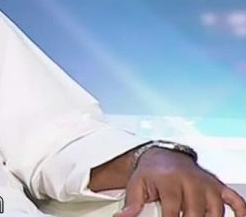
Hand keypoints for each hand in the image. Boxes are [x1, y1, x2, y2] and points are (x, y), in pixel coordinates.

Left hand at [114, 148, 245, 216]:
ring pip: (215, 210)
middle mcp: (191, 181)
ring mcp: (207, 184)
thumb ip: (132, 204)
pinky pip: (235, 199)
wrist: (163, 155)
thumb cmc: (150, 173)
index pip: (172, 210)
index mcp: (170, 181)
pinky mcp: (218, 186)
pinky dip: (240, 210)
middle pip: (196, 212)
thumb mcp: (136, 185)